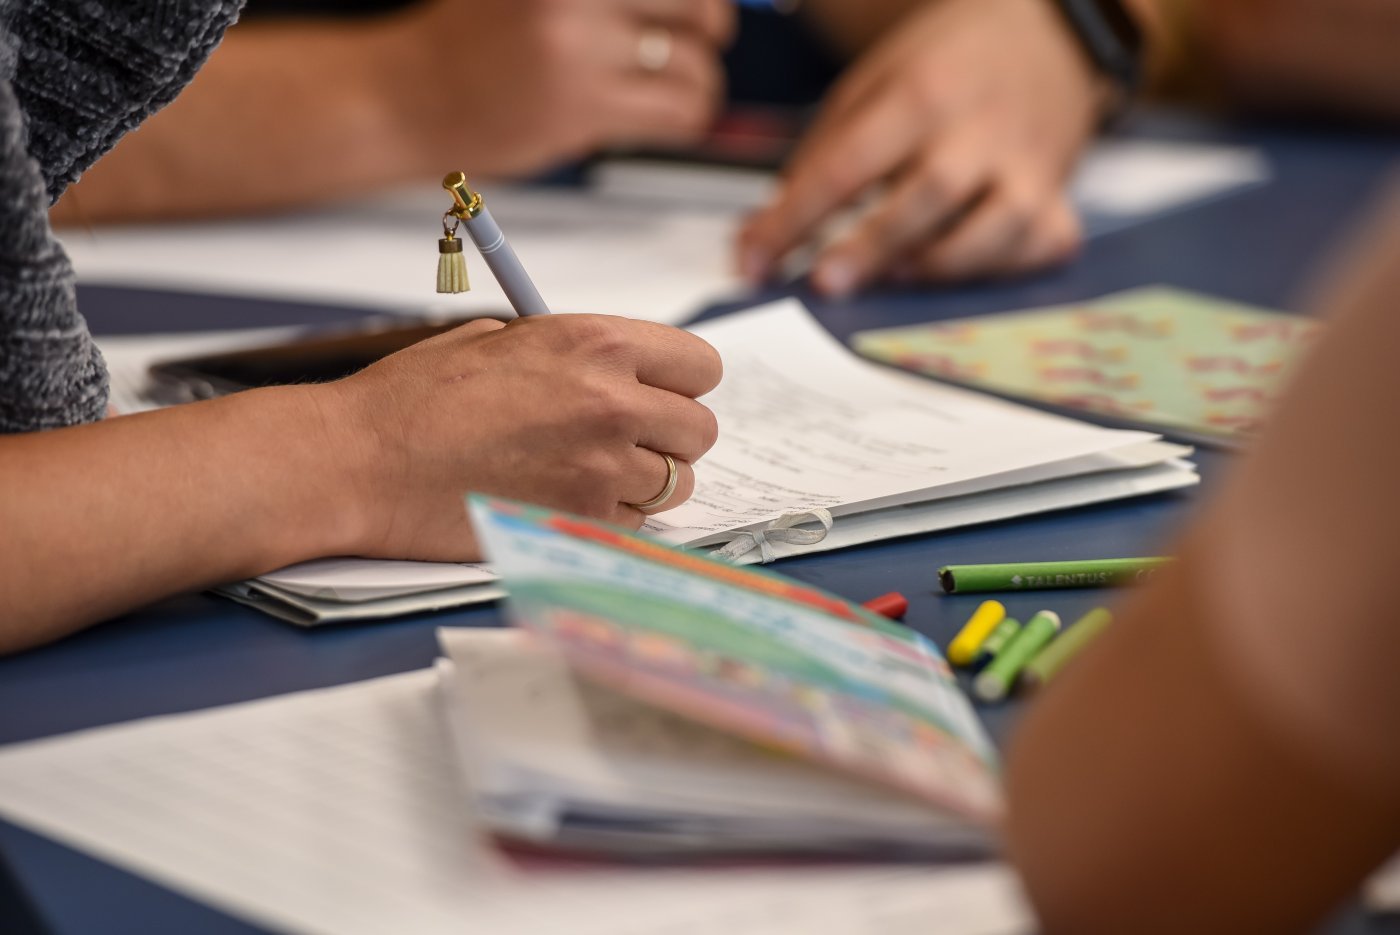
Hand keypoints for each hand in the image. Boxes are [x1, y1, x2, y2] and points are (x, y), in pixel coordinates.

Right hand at [323, 314, 721, 561]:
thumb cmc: (416, 397)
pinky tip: (568, 503)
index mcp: (597, 342)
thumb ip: (573, 354)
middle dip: (669, 437)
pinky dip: (615, 519)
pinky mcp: (583, 522)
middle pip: (699, 430)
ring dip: (645, 483)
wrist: (363, 461)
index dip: (681, 384)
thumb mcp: (500, 340)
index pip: (700, 366)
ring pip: (677, 484)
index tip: (660, 396)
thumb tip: (617, 372)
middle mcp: (614, 402)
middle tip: (625, 442)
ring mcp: (603, 467)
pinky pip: (639, 525)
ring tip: (590, 475)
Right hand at [396, 0, 735, 177]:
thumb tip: (703, 4)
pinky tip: (671, 116)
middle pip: (695, 2)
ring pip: (693, 63)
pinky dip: (688, 116)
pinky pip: (676, 110)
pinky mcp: (583, 106)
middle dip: (712, 24)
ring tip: (686, 89)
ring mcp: (579, 46)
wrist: (409, 94)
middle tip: (707, 36)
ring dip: (702, 82)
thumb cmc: (473, 38)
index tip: (701, 10)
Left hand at [737, 0, 1103, 295]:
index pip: (848, 163)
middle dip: (873, 245)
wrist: (1041, 33)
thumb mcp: (872, 86)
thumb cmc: (942, 67)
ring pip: (994, 229)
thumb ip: (821, 157)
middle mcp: (980, 129)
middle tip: (826, 284)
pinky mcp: (1060, 202)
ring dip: (940, 264)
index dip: (795, 218)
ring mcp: (1030, 168)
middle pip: (928, 195)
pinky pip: (1039, 247)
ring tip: (895, 278)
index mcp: (922, 92)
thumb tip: (762, 234)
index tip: (755, 261)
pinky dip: (1003, 270)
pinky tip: (965, 273)